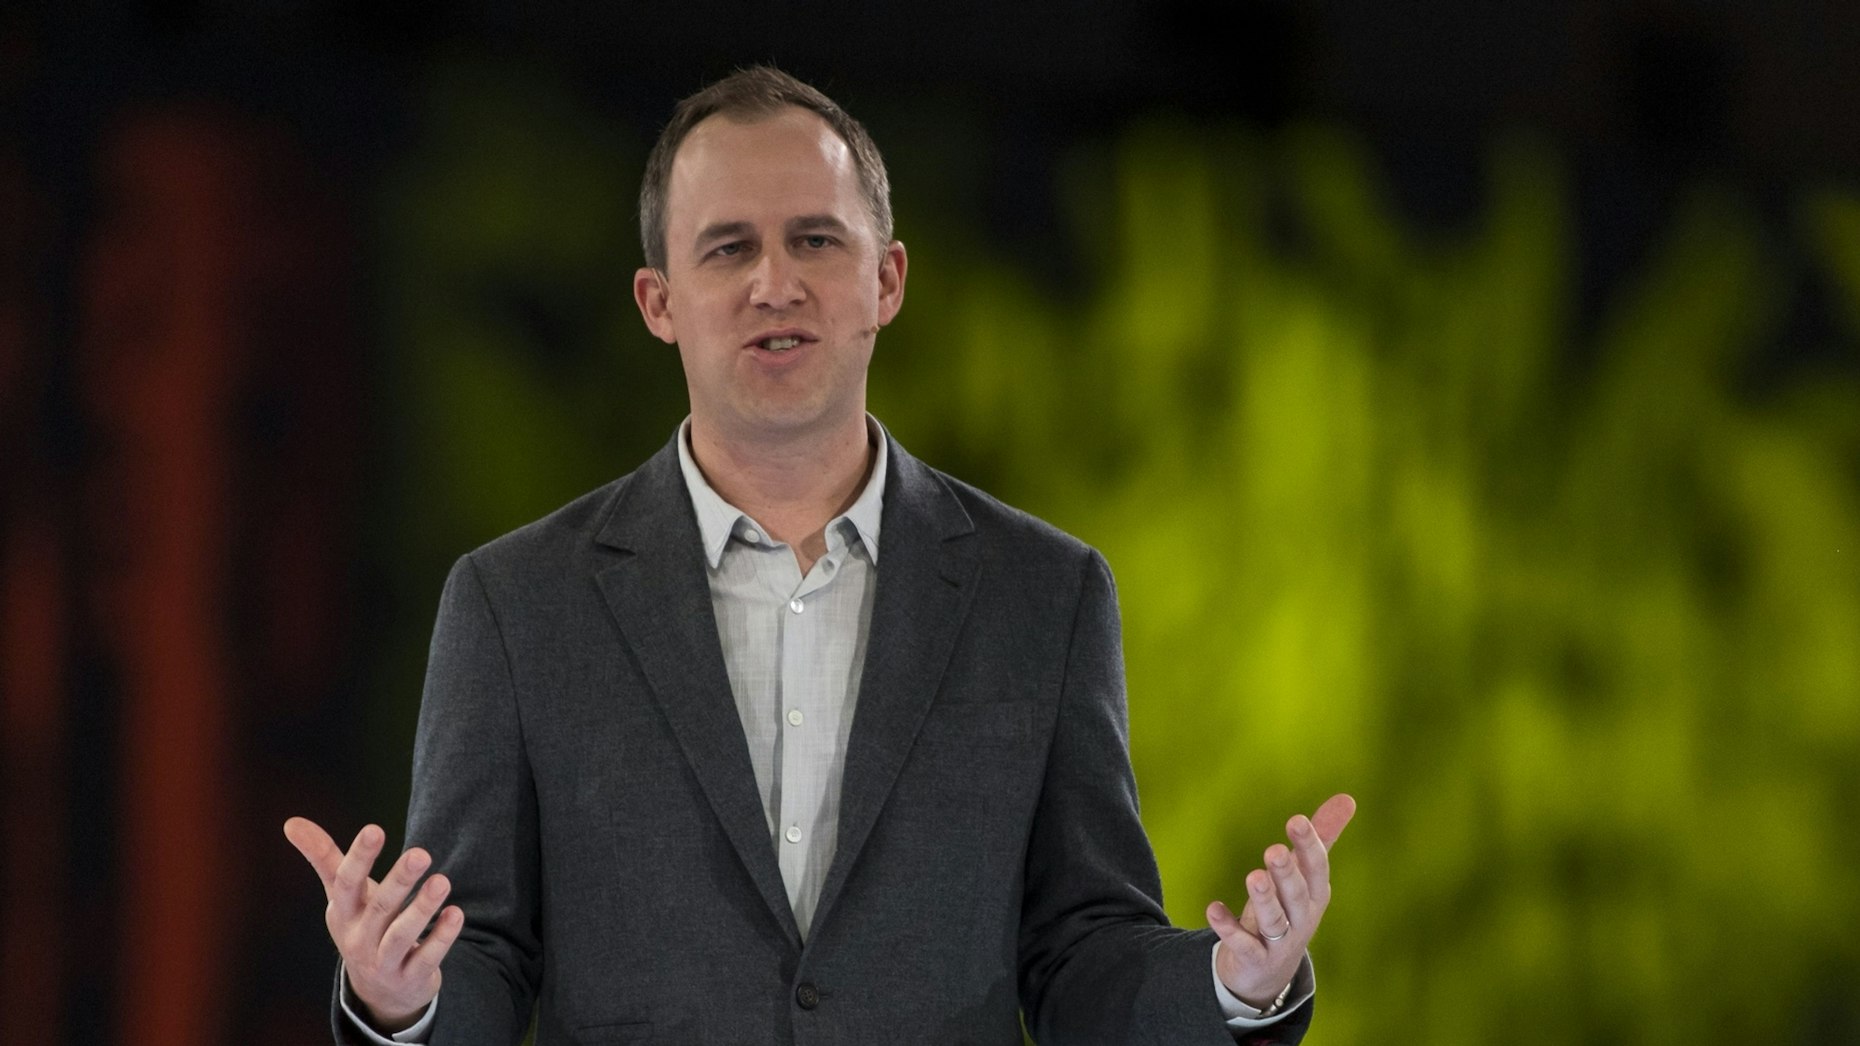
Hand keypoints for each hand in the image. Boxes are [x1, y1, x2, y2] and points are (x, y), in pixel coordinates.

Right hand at [284, 817, 464, 1031]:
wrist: (380, 991)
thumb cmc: (362, 925)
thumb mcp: (342, 895)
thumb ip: (323, 857)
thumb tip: (290, 822)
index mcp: (342, 913)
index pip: (346, 884)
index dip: (359, 857)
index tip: (375, 829)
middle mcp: (359, 939)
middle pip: (379, 908)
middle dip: (399, 881)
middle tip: (421, 853)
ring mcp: (384, 962)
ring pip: (401, 935)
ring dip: (422, 908)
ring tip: (442, 881)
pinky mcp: (410, 977)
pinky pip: (426, 957)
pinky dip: (441, 937)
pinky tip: (455, 913)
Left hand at [1205, 793, 1355, 1008]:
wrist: (1268, 972)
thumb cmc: (1289, 910)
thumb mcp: (1305, 877)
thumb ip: (1321, 837)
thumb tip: (1348, 798)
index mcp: (1315, 895)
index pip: (1317, 870)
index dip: (1308, 846)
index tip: (1296, 820)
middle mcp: (1301, 919)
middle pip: (1296, 896)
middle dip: (1287, 874)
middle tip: (1274, 851)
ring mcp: (1279, 942)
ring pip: (1274, 921)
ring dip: (1263, 899)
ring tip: (1253, 876)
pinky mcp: (1254, 958)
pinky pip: (1242, 944)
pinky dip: (1228, 928)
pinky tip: (1213, 908)